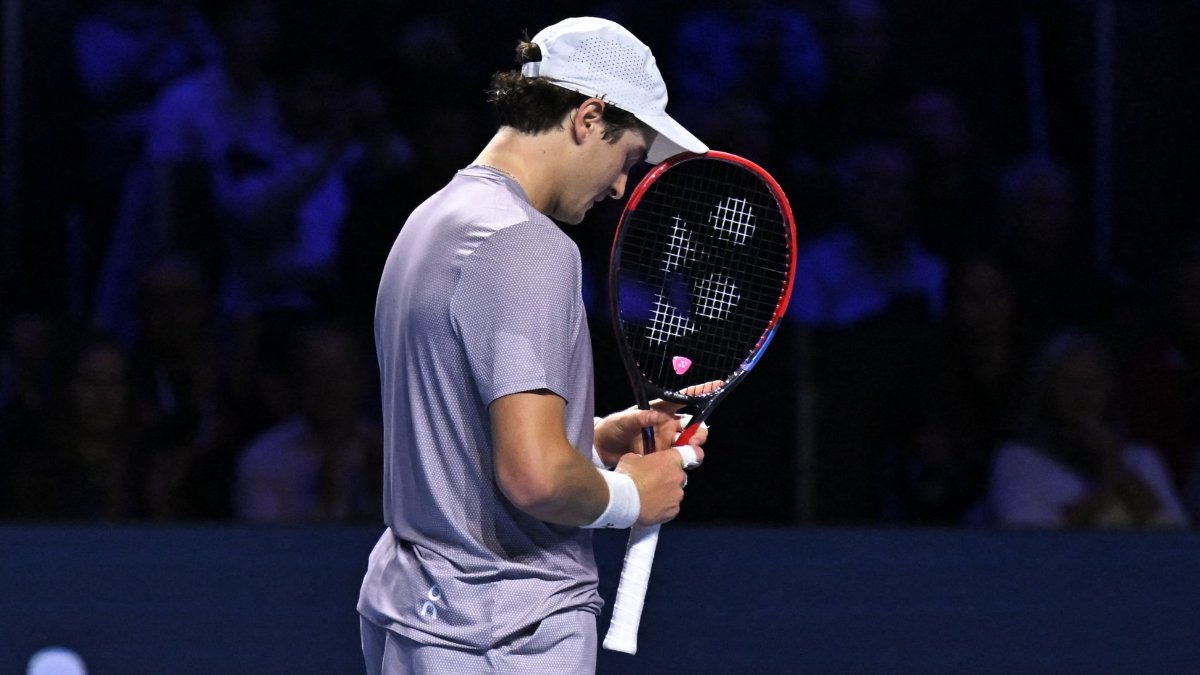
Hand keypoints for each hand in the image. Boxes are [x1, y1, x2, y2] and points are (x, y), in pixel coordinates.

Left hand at [592, 381, 718, 463]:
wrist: (601, 450)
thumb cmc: (612, 428)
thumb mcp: (622, 420)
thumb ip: (638, 417)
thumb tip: (655, 416)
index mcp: (659, 409)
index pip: (683, 398)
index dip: (700, 391)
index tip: (717, 384)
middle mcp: (667, 425)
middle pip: (693, 425)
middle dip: (699, 431)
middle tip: (693, 439)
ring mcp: (666, 441)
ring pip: (689, 443)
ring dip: (694, 446)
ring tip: (689, 451)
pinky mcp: (662, 457)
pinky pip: (679, 458)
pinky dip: (684, 459)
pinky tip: (680, 462)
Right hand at [615, 447, 701, 525]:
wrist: (623, 500)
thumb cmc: (627, 475)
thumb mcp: (632, 458)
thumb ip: (643, 459)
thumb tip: (642, 462)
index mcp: (671, 460)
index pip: (694, 453)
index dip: (693, 455)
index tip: (690, 458)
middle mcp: (678, 476)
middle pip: (680, 476)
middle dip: (670, 478)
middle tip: (653, 482)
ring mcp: (677, 495)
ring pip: (675, 493)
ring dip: (665, 494)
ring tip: (648, 497)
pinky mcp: (673, 511)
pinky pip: (671, 508)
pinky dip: (663, 508)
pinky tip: (650, 508)